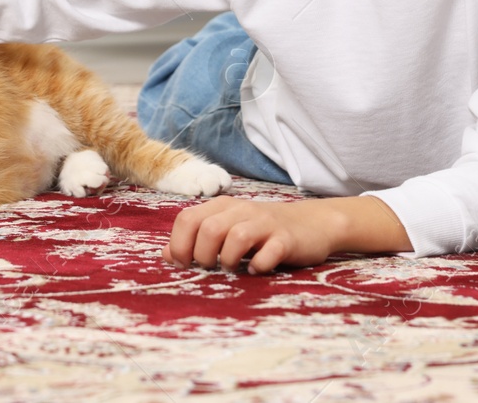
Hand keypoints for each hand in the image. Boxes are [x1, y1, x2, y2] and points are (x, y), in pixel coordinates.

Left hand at [162, 195, 337, 274]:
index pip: (187, 219)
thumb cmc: (262, 231)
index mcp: (222, 206)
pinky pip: (268, 254)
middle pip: (208, 230)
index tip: (184, 264)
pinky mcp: (286, 240)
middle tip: (211, 268)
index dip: (179, 245)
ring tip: (232, 269)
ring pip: (235, 238)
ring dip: (228, 261)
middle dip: (202, 256)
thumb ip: (196, 239)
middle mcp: (242, 210)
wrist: (312, 224)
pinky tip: (257, 270)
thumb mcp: (227, 229)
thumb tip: (166, 255)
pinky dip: (258, 267)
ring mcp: (265, 223)